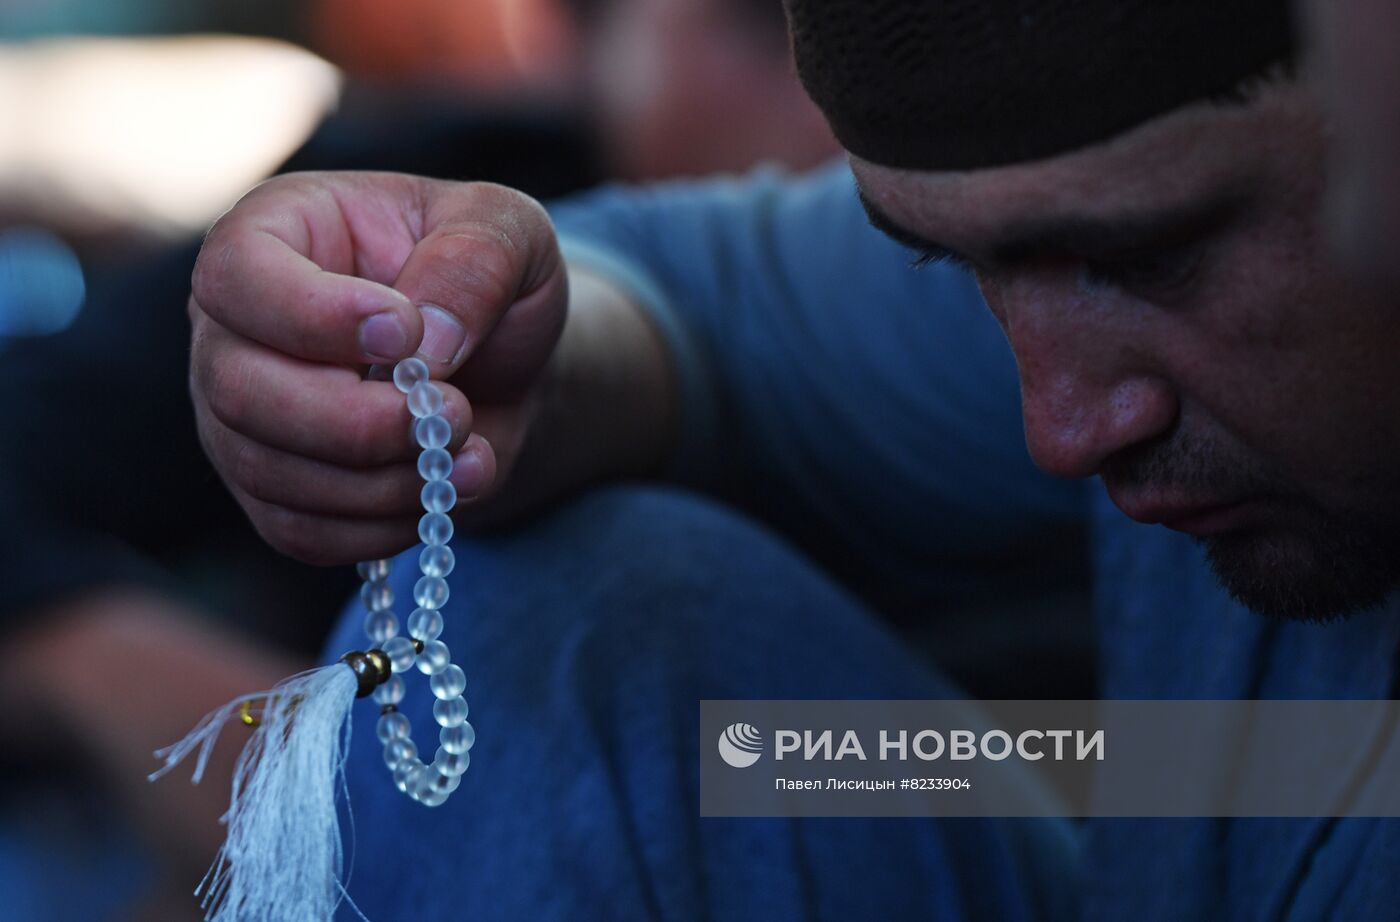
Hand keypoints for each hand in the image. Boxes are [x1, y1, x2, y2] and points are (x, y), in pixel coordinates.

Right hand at [189, 172, 568, 562]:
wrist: (501, 366)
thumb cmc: (488, 283)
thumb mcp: (510, 232)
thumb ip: (476, 260)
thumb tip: (427, 342)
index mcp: (275, 231)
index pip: (237, 274)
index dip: (314, 316)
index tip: (407, 332)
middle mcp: (232, 324)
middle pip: (241, 391)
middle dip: (359, 421)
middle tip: (452, 411)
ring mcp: (239, 413)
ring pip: (272, 472)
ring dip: (386, 480)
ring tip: (469, 452)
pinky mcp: (270, 487)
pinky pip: (300, 531)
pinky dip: (382, 525)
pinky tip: (440, 490)